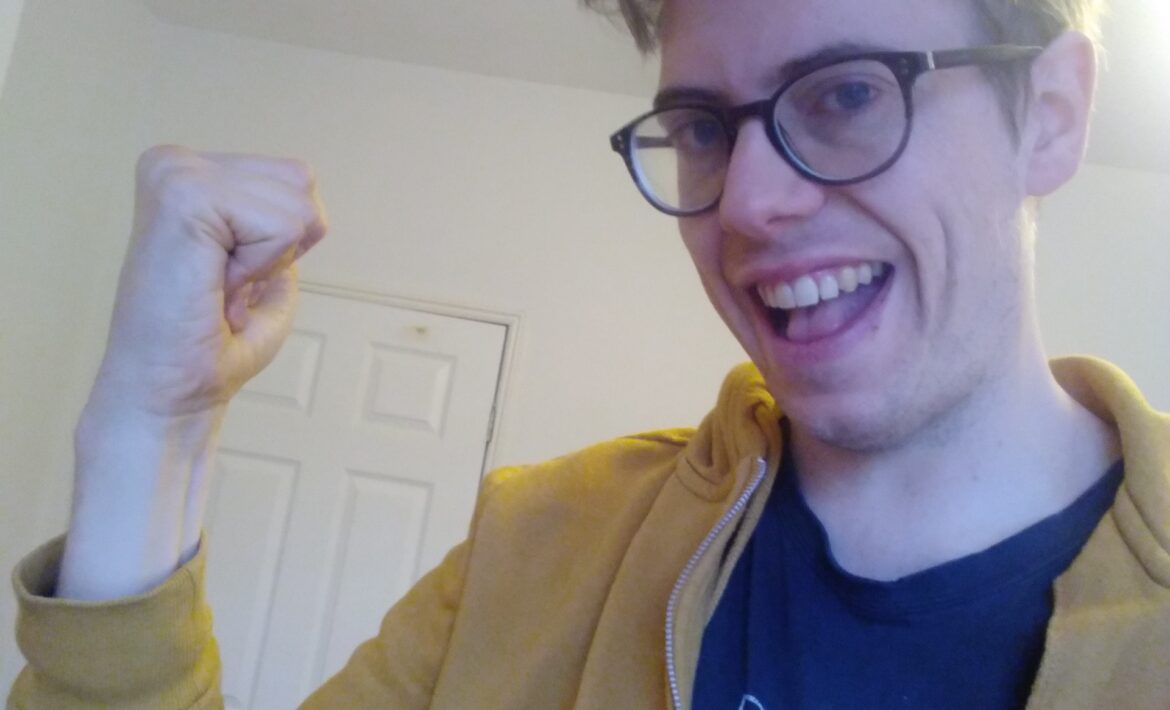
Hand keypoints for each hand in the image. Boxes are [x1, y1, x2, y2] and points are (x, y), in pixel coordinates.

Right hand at [97, 145, 327, 416]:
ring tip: (219, 287)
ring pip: (297, 202)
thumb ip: (282, 226)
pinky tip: (217, 287)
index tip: (230, 279)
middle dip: (283, 245)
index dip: (284, 242)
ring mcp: (176, 174)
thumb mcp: (264, 272)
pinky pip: (281, 225)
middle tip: (226, 285)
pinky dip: (262, 267)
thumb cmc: (210, 346)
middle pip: (302, 181)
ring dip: (271, 259)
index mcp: (190, 175)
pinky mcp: (184, 198)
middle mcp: (175, 162)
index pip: (295, 179)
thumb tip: (306, 200)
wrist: (169, 392)